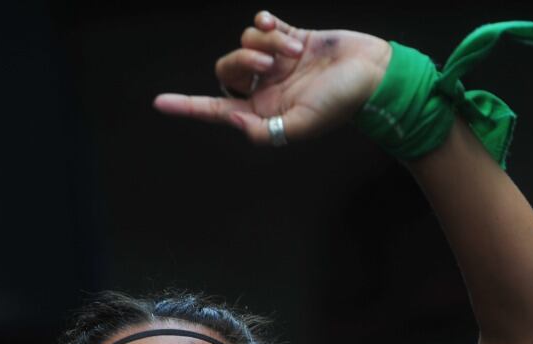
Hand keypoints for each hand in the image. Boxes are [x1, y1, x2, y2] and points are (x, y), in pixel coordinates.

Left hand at [153, 10, 391, 144]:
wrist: (374, 73)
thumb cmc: (343, 103)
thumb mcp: (302, 127)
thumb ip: (265, 131)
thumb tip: (233, 121)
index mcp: (265, 112)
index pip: (216, 110)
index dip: (187, 106)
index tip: (159, 102)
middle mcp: (266, 88)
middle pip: (227, 69)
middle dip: (242, 61)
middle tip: (271, 64)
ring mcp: (277, 62)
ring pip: (245, 43)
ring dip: (265, 43)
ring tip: (293, 51)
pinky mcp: (290, 37)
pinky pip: (261, 25)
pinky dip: (266, 24)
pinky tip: (276, 27)